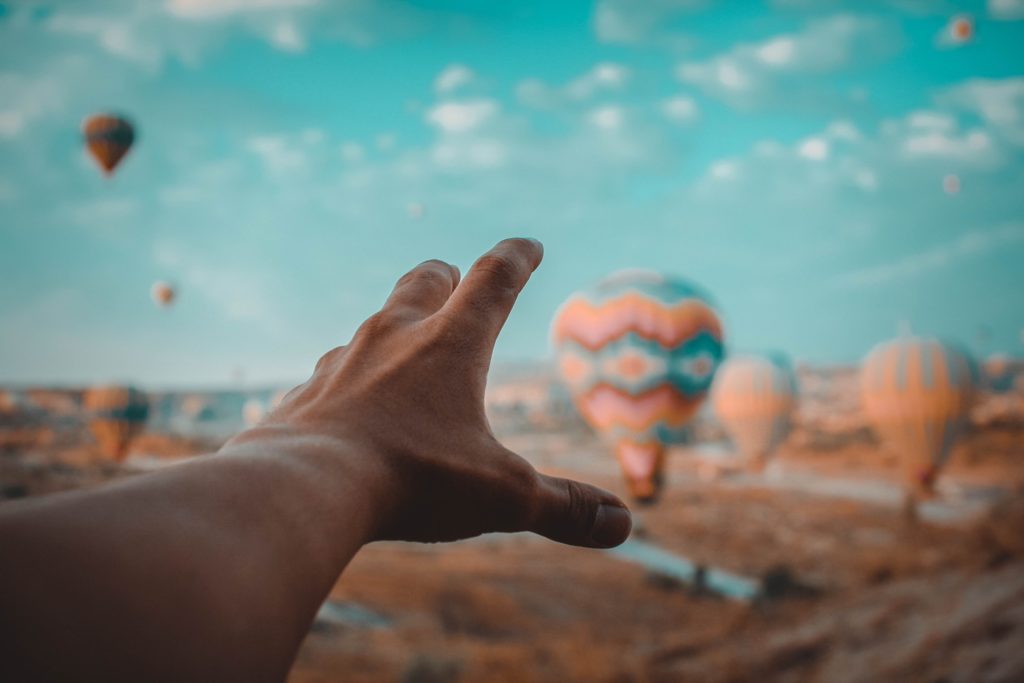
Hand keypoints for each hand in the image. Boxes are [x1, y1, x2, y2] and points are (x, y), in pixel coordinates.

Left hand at [245, 238, 631, 547]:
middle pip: (426, 280)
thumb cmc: (412, 479)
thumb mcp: (502, 497)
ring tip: (407, 350)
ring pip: (376, 322)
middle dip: (449, 277)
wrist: (302, 488)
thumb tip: (623, 525)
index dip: (517, 257)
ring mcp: (344, 360)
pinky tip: (354, 405)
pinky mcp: (306, 392)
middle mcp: (395, 336)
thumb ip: (563, 507)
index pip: (494, 278)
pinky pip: (334, 372)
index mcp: (451, 344)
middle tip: (459, 280)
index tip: (529, 244)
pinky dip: (353, 378)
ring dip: (398, 327)